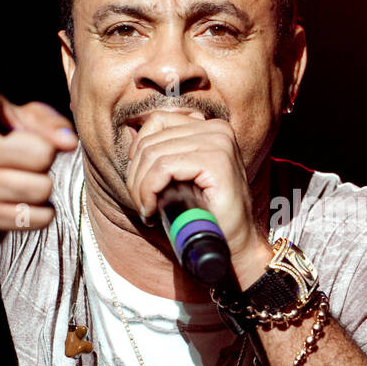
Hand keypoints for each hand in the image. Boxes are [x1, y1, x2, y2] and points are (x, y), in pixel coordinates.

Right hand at [0, 53, 78, 256]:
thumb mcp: (17, 125)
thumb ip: (47, 122)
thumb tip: (68, 142)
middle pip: (41, 152)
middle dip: (45, 158)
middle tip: (25, 159)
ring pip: (43, 187)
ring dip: (43, 187)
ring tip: (21, 181)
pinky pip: (40, 216)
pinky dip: (40, 213)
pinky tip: (18, 205)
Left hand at [126, 110, 271, 288]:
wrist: (234, 244)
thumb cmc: (208, 214)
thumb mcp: (184, 175)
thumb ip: (167, 152)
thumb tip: (132, 136)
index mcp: (210, 127)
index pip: (158, 121)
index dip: (138, 151)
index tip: (140, 182)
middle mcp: (217, 129)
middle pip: (152, 140)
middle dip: (136, 175)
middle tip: (142, 203)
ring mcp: (219, 143)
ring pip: (154, 154)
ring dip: (140, 187)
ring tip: (147, 208)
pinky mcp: (216, 161)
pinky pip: (164, 168)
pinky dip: (149, 190)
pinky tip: (152, 209)